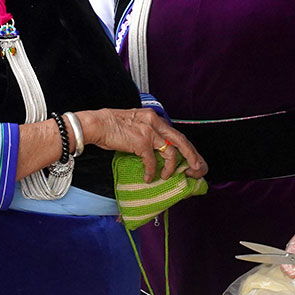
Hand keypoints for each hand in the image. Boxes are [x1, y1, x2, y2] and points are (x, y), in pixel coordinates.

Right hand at [79, 108, 206, 182]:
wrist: (97, 124)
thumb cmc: (110, 125)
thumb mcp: (134, 123)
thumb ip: (146, 130)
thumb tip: (154, 146)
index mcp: (153, 117)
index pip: (174, 132)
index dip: (185, 146)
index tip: (191, 157)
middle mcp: (155, 122)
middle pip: (181, 140)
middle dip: (192, 155)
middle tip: (197, 168)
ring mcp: (149, 132)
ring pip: (170, 152)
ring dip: (170, 167)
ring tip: (166, 176)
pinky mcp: (141, 142)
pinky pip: (152, 161)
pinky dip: (151, 171)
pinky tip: (149, 177)